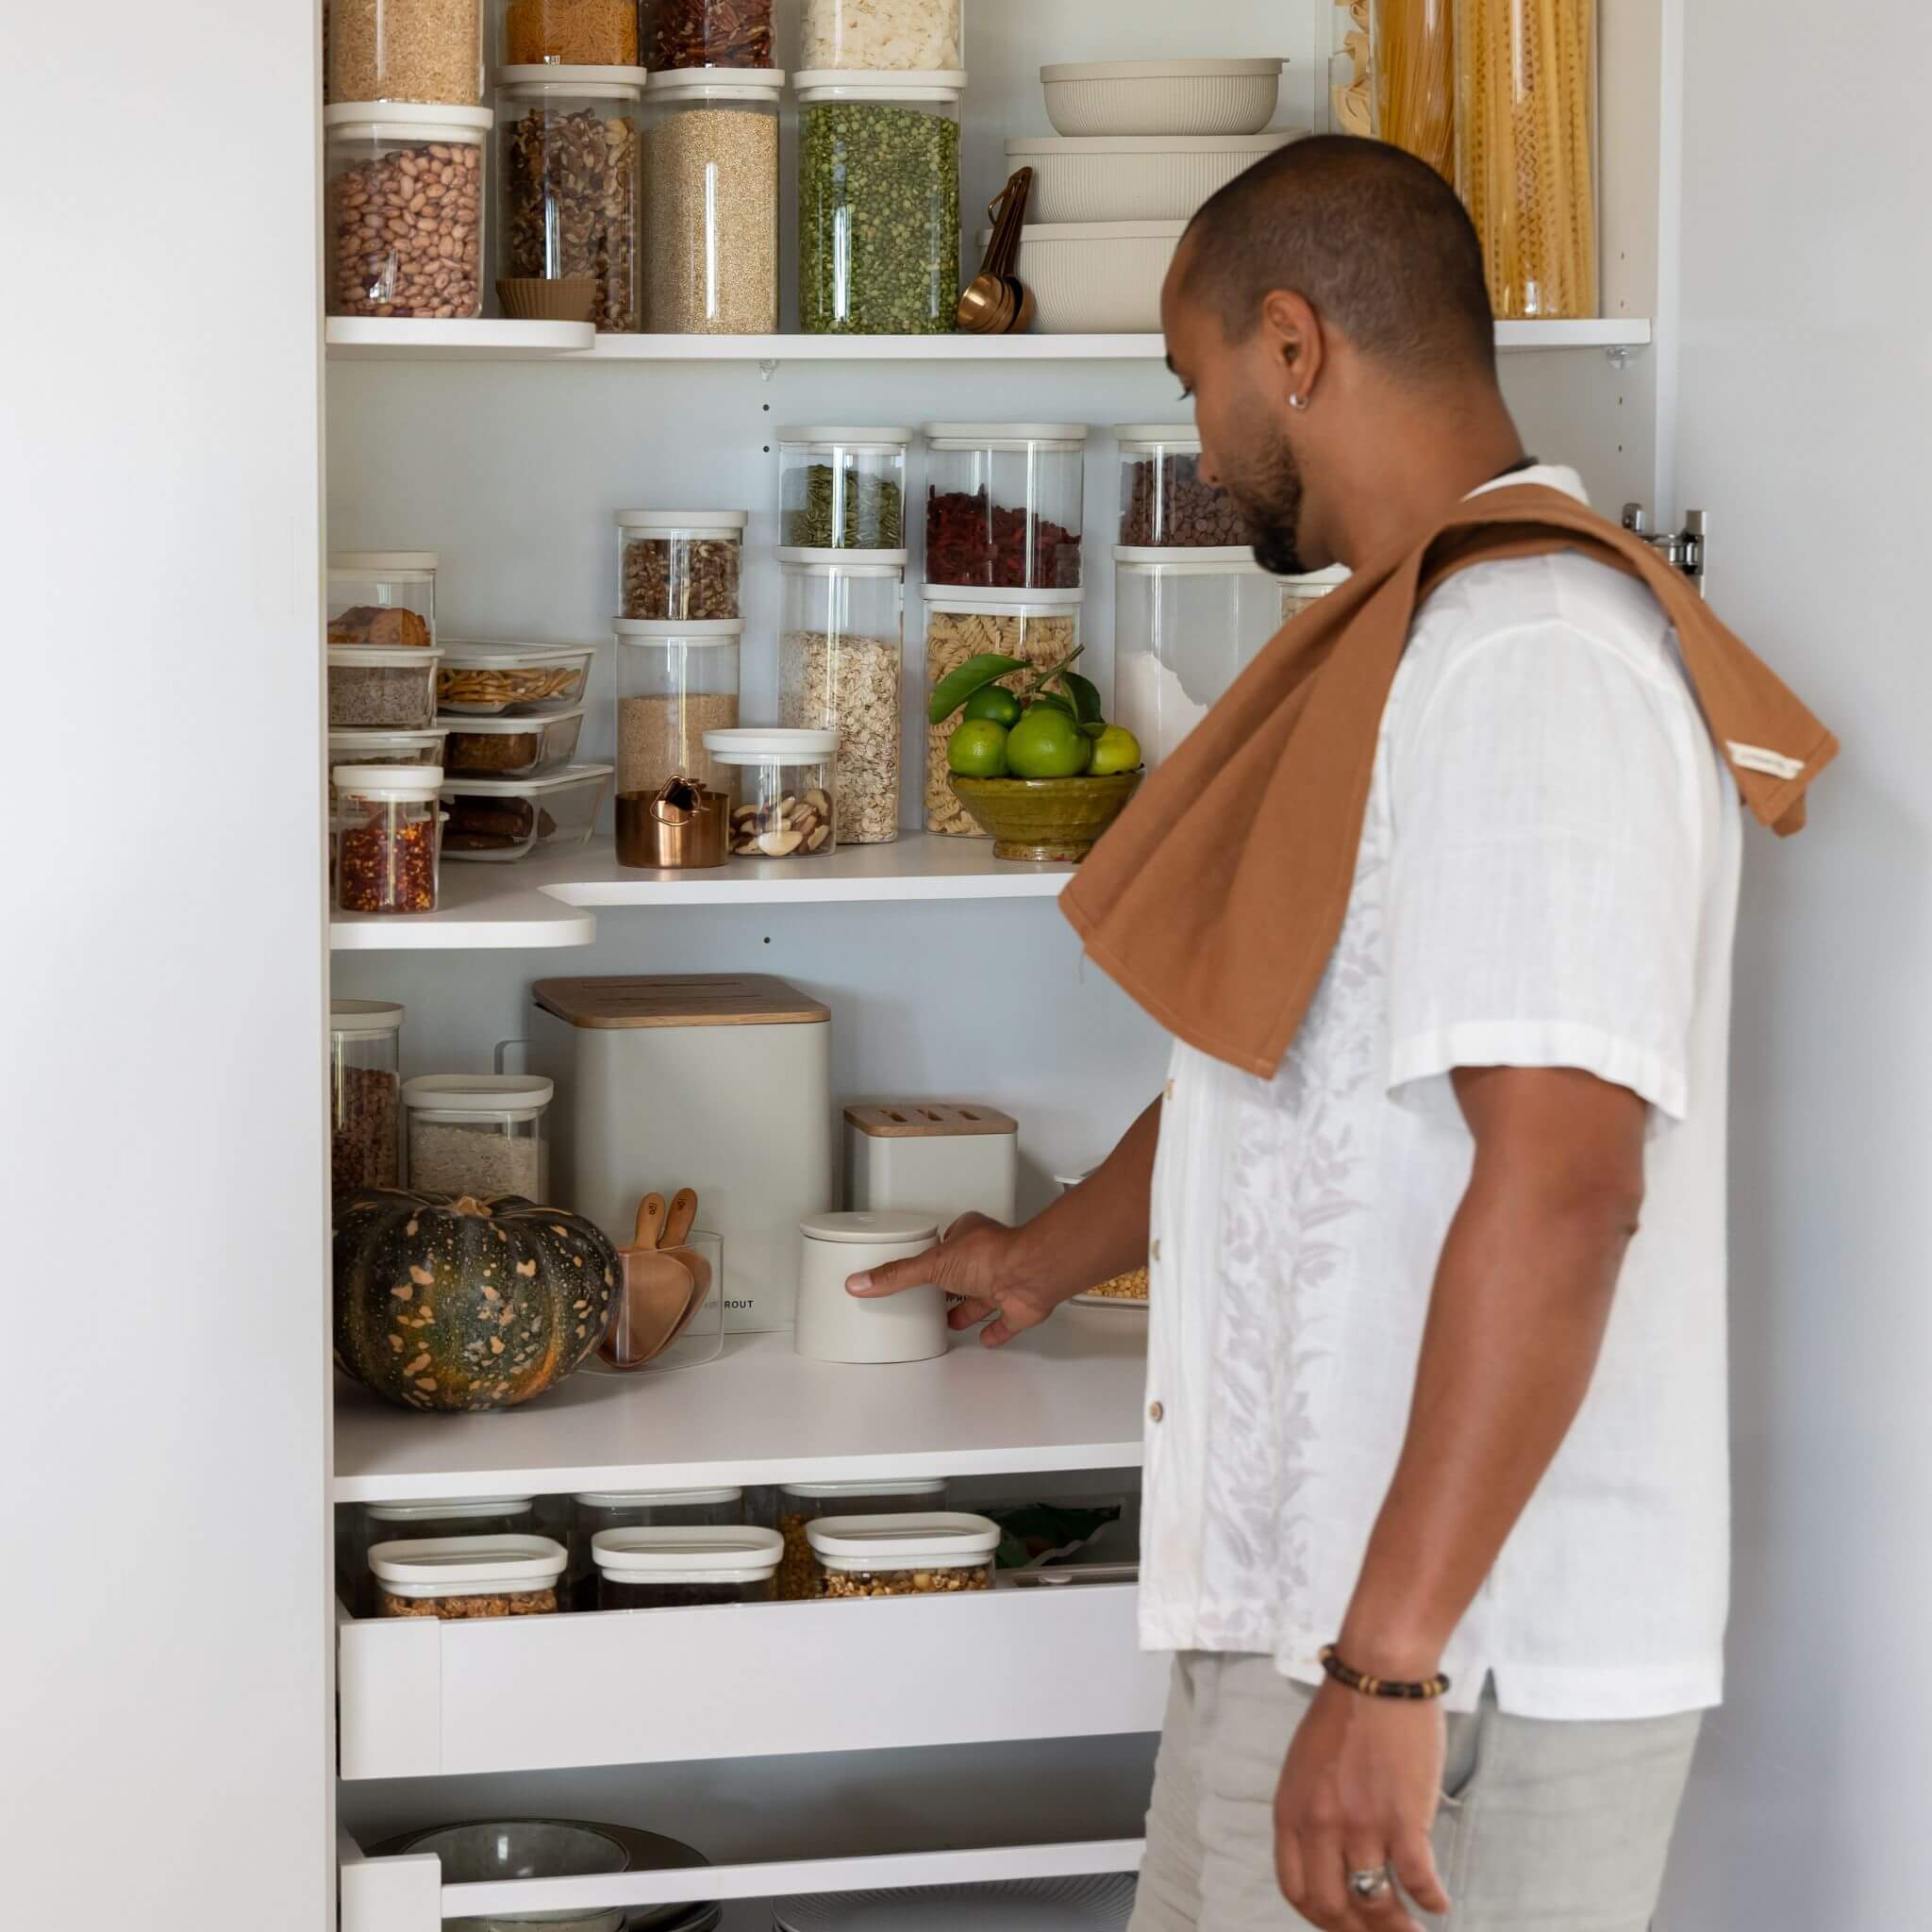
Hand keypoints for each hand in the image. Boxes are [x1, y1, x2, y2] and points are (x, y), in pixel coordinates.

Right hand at [845, 1211, 1068, 1347]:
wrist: (1031, 1274)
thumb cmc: (992, 1255)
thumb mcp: (933, 1263)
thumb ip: (897, 1275)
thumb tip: (863, 1281)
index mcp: (968, 1237)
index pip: (946, 1243)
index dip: (934, 1253)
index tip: (919, 1263)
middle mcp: (987, 1258)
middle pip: (963, 1272)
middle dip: (949, 1285)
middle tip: (932, 1297)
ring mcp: (1004, 1282)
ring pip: (982, 1297)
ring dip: (969, 1309)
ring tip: (951, 1321)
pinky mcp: (1017, 1306)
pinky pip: (1005, 1321)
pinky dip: (996, 1331)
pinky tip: (986, 1338)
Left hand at [1273, 1680, 1451, 1930]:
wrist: (1377, 1675)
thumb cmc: (1344, 1715)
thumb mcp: (1305, 1767)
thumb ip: (1310, 1813)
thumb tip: (1328, 1858)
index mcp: (1291, 1811)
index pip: (1296, 1890)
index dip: (1321, 1918)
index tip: (1345, 1923)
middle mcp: (1320, 1825)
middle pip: (1332, 1908)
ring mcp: (1361, 1824)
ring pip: (1375, 1904)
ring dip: (1397, 1929)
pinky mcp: (1403, 1818)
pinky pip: (1416, 1880)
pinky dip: (1430, 1901)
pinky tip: (1440, 1905)